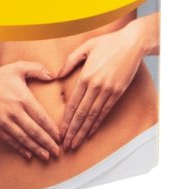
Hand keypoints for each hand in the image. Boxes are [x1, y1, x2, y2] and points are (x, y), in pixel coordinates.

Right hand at [0, 62, 60, 160]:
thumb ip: (37, 69)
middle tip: (58, 152)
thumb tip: (53, 75)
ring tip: (46, 156)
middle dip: (47, 143)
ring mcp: (5, 121)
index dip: (52, 129)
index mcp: (23, 98)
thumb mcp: (18, 67)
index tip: (60, 137)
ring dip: (36, 149)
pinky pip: (11, 141)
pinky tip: (29, 155)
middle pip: (35, 131)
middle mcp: (15, 112)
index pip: (41, 117)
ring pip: (24, 139)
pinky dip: (21, 149)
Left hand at [57, 18, 154, 149]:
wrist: (132, 43)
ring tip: (76, 143)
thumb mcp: (85, 47)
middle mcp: (96, 86)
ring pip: (93, 116)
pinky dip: (97, 124)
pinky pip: (105, 111)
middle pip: (82, 114)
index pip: (73, 104)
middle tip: (66, 145)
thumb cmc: (107, 43)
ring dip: (84, 131)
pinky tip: (91, 132)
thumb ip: (70, 61)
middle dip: (73, 131)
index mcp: (86, 76)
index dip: (66, 120)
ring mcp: (108, 91)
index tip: (61, 131)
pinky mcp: (118, 92)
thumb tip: (56, 74)